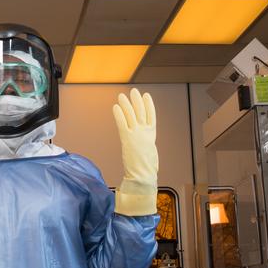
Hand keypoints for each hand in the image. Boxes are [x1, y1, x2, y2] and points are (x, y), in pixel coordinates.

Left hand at [113, 89, 157, 215]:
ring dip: (126, 104)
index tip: (146, 96)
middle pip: (141, 112)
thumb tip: (144, 146)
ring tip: (122, 95)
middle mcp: (145, 132)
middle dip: (137, 100)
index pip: (151, 116)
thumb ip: (146, 145)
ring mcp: (136, 135)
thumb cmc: (147, 169)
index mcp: (151, 136)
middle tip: (134, 91)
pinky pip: (122, 123)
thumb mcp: (149, 154)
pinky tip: (115, 107)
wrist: (143, 176)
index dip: (149, 105)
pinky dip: (119, 114)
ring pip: (131, 114)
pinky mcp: (127, 139)